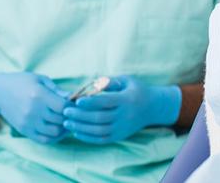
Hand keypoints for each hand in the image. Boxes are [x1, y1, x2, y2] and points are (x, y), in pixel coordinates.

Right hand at [0, 72, 69, 143]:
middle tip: (74, 114)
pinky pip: (44, 140)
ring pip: (55, 132)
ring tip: (66, 121)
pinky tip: (58, 129)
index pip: (63, 107)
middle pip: (61, 120)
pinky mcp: (24, 130)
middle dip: (71, 117)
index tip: (75, 104)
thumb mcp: (41, 80)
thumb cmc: (22, 82)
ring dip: (64, 128)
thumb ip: (58, 90)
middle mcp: (33, 111)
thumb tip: (75, 98)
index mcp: (39, 95)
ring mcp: (28, 122)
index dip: (73, 107)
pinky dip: (55, 137)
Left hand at [61, 76, 180, 144]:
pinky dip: (87, 137)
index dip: (90, 102)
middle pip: (100, 117)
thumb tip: (92, 84)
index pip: (106, 102)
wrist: (153, 107)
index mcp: (126, 100)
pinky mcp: (119, 135)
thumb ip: (110, 81)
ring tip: (67, 122)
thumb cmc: (136, 90)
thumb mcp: (127, 81)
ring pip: (99, 130)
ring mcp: (122, 127)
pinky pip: (101, 139)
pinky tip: (76, 131)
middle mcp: (125, 115)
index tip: (76, 101)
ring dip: (81, 127)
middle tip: (66, 111)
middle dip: (80, 115)